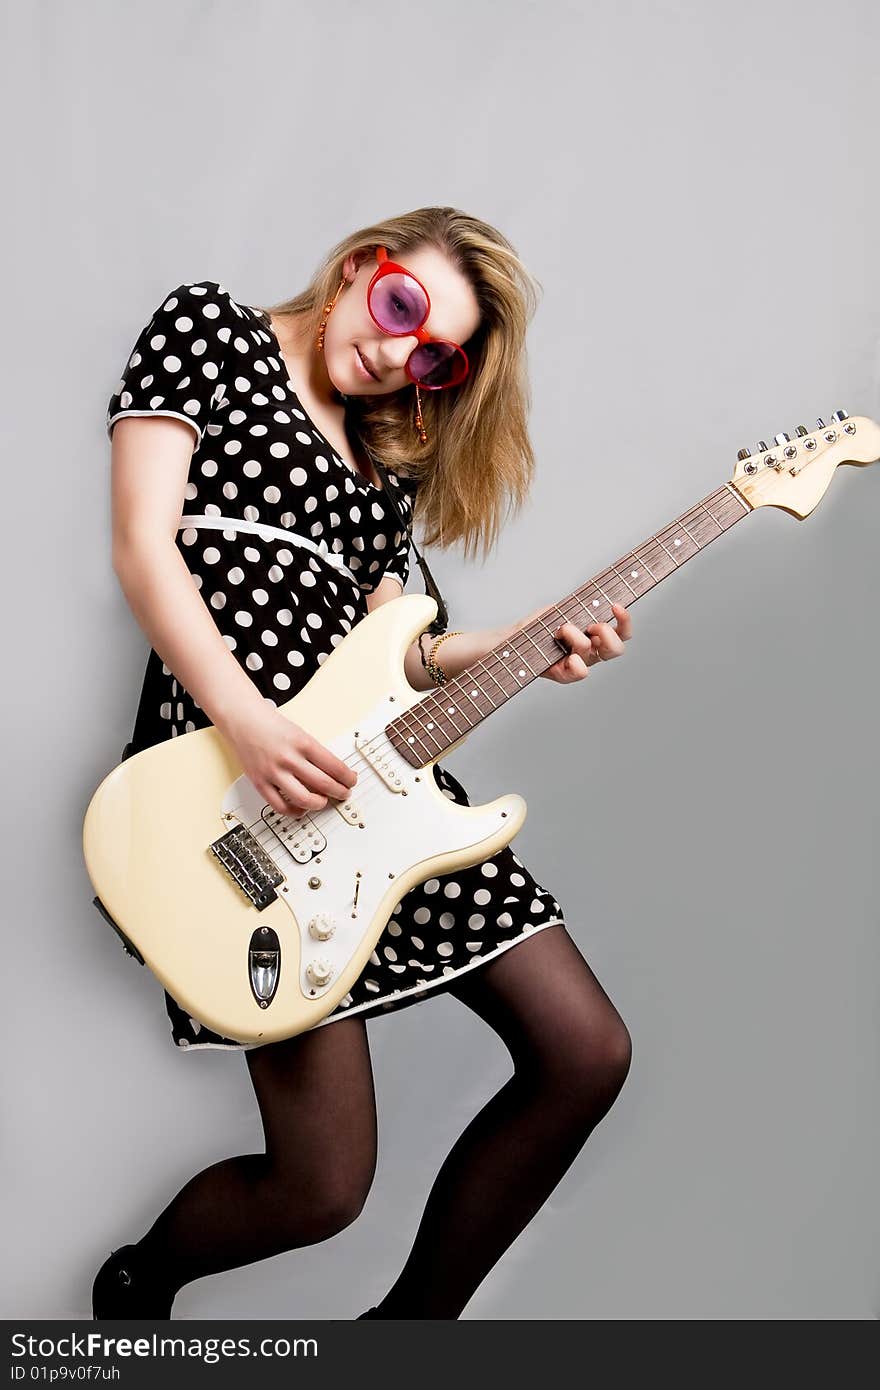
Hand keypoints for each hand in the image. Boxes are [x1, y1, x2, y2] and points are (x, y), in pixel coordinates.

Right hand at [219, 702, 357, 814]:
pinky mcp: (260, 782)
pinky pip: (280, 806)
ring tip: (323, 801)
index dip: (348, 778)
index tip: (351, 780)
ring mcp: (274, 772)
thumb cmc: (271, 726)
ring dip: (320, 803)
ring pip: (304, 799)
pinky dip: (295, 812)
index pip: (335, 766)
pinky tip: (302, 808)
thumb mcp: (300, 734)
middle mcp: (289, 758)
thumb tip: (334, 774)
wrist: (243, 720)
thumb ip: (315, 754)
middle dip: (340, 792)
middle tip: (344, 793)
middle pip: (324, 784)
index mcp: (303, 743)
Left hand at [509, 601, 632, 683]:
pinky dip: (576, 663)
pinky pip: (579, 672)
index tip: (616, 606)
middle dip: (609, 634)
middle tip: (592, 626)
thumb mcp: (561, 610)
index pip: (621, 632)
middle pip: (616, 649)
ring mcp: (577, 664)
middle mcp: (589, 652)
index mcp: (594, 636)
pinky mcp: (562, 675)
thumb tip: (596, 601)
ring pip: (595, 656)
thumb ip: (580, 608)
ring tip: (561, 629)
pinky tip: (568, 656)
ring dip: (579, 638)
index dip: (624, 620)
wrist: (510, 640)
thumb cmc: (536, 625)